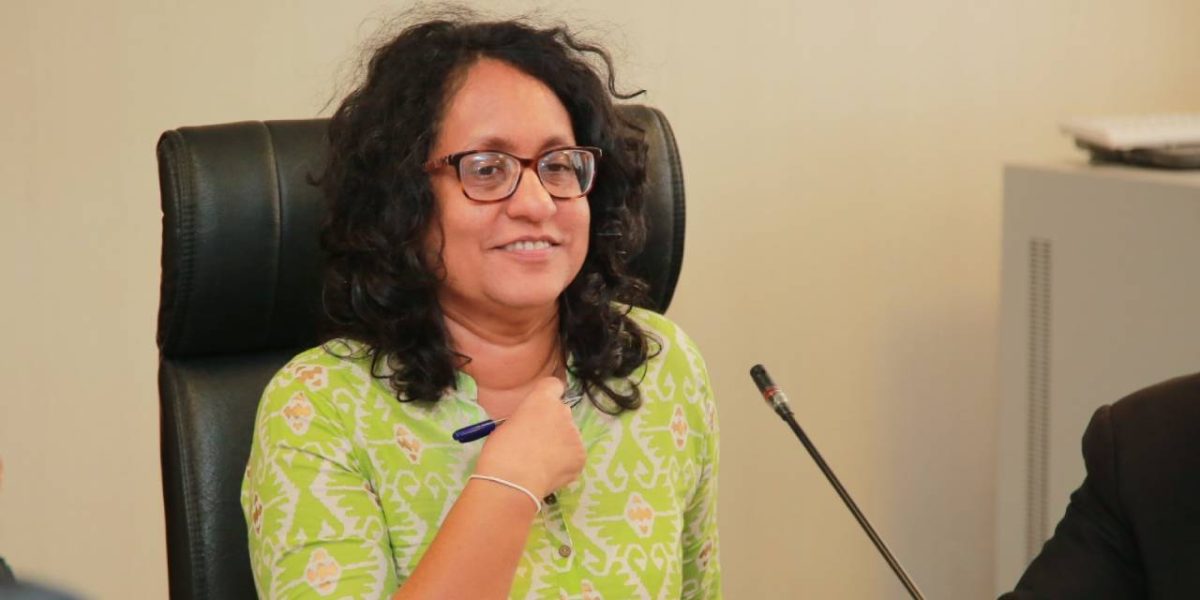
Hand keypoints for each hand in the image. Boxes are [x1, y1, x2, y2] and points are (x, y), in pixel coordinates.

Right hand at [474, 378, 585, 497]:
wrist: (512, 481)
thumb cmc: (500, 451)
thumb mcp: (506, 425)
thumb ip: (524, 418)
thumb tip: (529, 425)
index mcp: (542, 400)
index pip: (554, 385)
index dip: (548, 396)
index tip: (540, 408)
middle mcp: (564, 412)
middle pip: (562, 412)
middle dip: (553, 424)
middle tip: (537, 442)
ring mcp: (576, 435)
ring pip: (569, 435)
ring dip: (560, 444)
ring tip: (542, 462)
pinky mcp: (581, 456)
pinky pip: (574, 455)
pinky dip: (565, 462)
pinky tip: (549, 472)